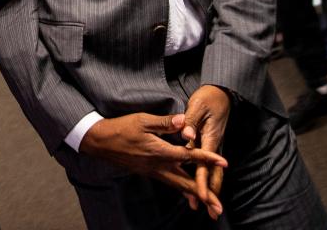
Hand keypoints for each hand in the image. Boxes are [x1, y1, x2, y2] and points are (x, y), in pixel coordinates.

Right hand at [81, 113, 226, 216]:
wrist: (102, 141)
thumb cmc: (122, 128)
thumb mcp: (143, 120)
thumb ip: (165, 122)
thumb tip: (183, 120)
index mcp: (160, 152)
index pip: (189, 156)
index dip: (207, 158)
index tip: (224, 163)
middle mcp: (159, 166)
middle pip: (186, 183)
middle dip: (203, 195)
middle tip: (218, 207)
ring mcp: (154, 171)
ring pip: (178, 186)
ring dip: (194, 196)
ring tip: (208, 205)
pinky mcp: (149, 172)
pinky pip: (170, 183)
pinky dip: (182, 189)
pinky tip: (188, 192)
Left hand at [181, 86, 231, 215]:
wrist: (221, 92)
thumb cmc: (208, 98)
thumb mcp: (197, 107)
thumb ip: (189, 122)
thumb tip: (186, 136)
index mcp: (209, 138)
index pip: (204, 164)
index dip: (202, 181)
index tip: (201, 196)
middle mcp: (214, 145)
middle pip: (214, 174)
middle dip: (213, 193)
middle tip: (214, 212)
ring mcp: (214, 146)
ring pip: (214, 172)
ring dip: (212, 189)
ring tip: (210, 207)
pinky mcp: (211, 145)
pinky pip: (210, 166)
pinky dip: (208, 179)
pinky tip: (205, 188)